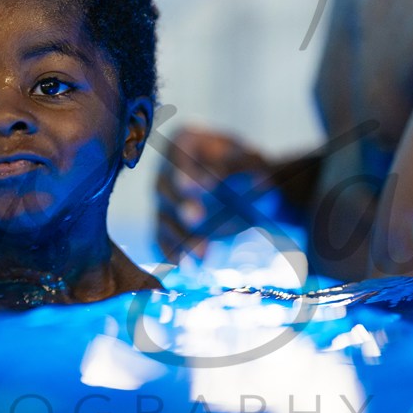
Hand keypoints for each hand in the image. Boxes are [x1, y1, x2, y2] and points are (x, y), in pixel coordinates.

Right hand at [155, 127, 270, 260]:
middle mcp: (165, 172)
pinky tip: (188, 268)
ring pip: (163, 220)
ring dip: (181, 238)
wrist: (246, 192)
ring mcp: (163, 202)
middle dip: (181, 205)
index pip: (178, 157)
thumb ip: (244, 165)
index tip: (202, 186)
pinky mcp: (165, 227)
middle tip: (197, 218)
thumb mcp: (250, 158)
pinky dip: (174, 255)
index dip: (187, 172)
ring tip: (203, 254)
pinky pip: (163, 242)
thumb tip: (246, 178)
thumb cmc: (245, 166)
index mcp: (182, 144)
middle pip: (165, 189)